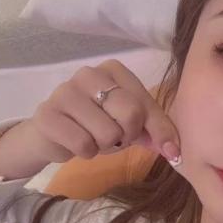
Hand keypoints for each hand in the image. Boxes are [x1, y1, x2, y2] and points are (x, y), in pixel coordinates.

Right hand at [26, 59, 181, 163]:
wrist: (53, 134)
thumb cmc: (96, 124)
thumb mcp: (130, 124)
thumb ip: (155, 129)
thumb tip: (174, 151)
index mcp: (113, 70)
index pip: (145, 103)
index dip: (157, 130)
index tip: (165, 148)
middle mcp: (88, 74)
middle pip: (130, 113)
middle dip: (127, 136)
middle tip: (114, 137)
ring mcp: (64, 92)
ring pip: (107, 133)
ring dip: (104, 146)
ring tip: (92, 137)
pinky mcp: (47, 115)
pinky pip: (83, 145)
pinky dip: (85, 152)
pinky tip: (76, 143)